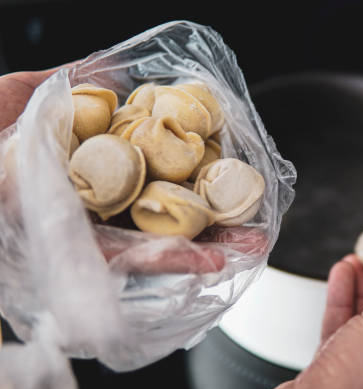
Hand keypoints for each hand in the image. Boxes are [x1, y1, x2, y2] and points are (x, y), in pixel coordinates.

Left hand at [1, 66, 267, 275]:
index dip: (191, 160)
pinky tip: (213, 259)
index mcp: (85, 164)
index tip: (226, 155)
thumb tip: (119, 70)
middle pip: (165, 205)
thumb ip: (66, 85)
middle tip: (256, 208)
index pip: (151, 162)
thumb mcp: (12, 98)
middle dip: (215, 208)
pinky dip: (175, 261)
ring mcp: (88, 236)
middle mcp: (94, 203)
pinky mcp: (79, 264)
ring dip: (212, 242)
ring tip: (254, 240)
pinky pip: (133, 264)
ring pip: (160, 240)